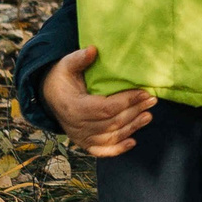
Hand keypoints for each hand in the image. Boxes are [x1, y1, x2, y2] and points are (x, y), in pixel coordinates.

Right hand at [40, 47, 154, 158]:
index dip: (126, 101)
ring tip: (148, 116)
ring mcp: (80, 137)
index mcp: (73, 106)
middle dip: (134, 112)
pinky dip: (118, 149)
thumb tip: (93, 50)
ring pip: (110, 137)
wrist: (49, 96)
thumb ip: (79, 58)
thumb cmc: (62, 78)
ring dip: (131, 128)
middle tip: (151, 101)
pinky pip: (102, 151)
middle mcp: (76, 125)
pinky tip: (133, 142)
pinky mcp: (84, 143)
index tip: (143, 92)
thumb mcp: (66, 64)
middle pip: (111, 123)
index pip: (105, 108)